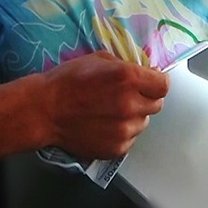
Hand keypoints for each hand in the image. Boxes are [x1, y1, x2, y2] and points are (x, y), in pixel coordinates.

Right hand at [33, 51, 169, 158]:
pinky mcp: (117, 148)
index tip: (150, 82)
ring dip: (134, 116)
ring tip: (111, 112)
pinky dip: (122, 132)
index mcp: (128, 78)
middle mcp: (131, 105)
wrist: (44, 110)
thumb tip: (144, 71)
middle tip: (128, 96)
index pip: (164, 85)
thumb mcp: (98, 59)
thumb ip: (126, 65)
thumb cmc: (67, 80)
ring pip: (144, 122)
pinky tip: (104, 125)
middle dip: (146, 98)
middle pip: (157, 104)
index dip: (157, 82)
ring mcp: (125, 129)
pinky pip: (131, 138)